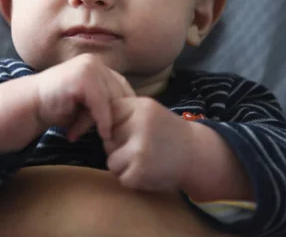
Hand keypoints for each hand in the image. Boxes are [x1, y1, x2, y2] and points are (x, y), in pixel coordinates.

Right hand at [34, 53, 134, 140]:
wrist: (31, 105)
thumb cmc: (58, 107)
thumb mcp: (88, 104)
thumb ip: (106, 104)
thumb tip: (133, 117)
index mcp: (98, 66)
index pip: (123, 87)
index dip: (125, 109)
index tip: (125, 128)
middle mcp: (96, 63)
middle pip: (120, 94)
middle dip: (116, 117)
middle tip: (110, 136)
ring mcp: (89, 67)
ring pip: (112, 100)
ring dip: (107, 121)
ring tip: (102, 136)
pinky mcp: (83, 78)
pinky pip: (101, 103)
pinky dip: (103, 120)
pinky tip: (102, 133)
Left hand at [104, 97, 252, 200]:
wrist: (197, 154)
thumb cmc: (166, 132)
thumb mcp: (148, 112)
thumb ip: (123, 112)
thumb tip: (88, 117)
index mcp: (140, 106)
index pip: (107, 114)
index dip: (112, 126)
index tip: (123, 132)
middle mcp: (140, 124)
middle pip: (107, 139)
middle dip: (118, 146)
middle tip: (140, 147)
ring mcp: (140, 148)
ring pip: (111, 160)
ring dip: (123, 165)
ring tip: (143, 160)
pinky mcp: (141, 170)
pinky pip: (121, 177)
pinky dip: (131, 179)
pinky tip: (147, 171)